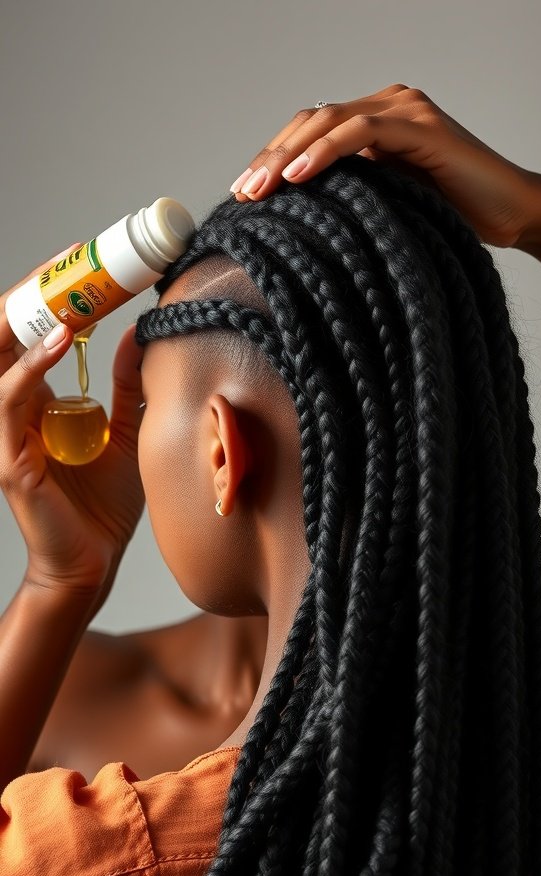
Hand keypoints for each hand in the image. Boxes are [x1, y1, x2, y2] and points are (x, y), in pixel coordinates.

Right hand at [0, 252, 144, 596]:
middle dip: (35, 295)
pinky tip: (58, 343)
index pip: (32, 335)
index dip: (53, 298)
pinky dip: (29, 368)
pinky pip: (8, 402)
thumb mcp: (125, 431)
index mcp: (38, 401)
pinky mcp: (8, 458)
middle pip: (7, 337)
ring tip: (64, 290)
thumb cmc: (103, 504)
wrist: (93, 561)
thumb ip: (124, 386)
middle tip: (70, 260)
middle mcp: (16, 410)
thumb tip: (138, 333)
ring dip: (29, 320)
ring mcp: (6, 433)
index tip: (86, 264)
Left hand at [229, 83, 540, 249]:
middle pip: (311, 121)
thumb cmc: (448, 218)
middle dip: (270, 158)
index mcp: (374, 123)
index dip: (272, 159)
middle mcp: (387, 106)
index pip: (309, 131)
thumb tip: (292, 221)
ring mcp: (405, 110)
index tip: (243, 196)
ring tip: (260, 189)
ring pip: (329, 120)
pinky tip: (299, 175)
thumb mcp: (382, 206)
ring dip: (288, 155)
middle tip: (242, 195)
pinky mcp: (421, 126)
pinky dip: (326, 151)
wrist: (511, 214)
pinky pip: (362, 131)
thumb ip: (346, 197)